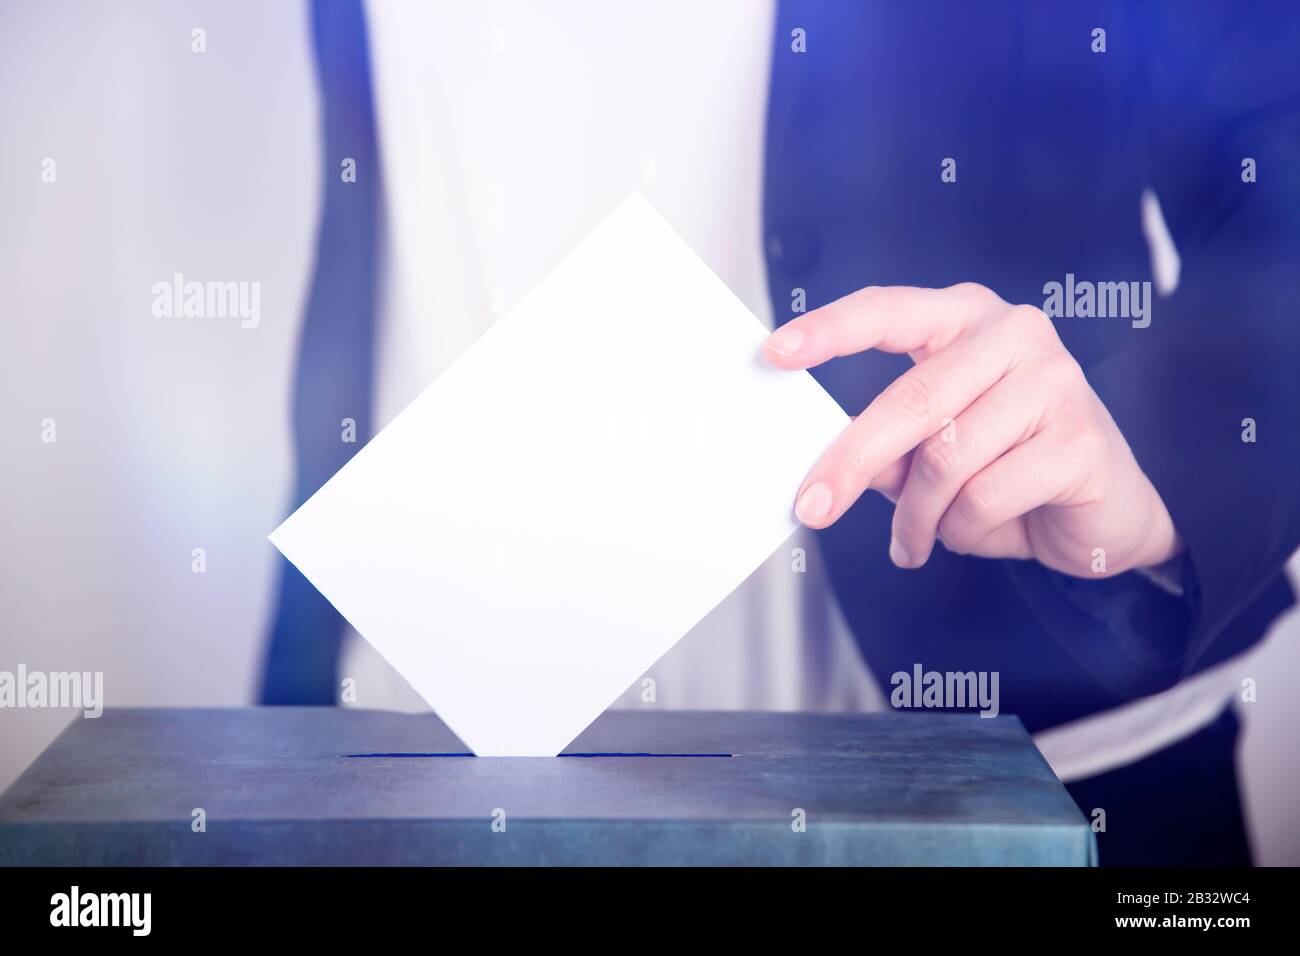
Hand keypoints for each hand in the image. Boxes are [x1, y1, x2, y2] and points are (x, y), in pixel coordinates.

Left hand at [764, 283, 1181, 577]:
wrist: (1108, 511)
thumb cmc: (1011, 468)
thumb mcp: (936, 452)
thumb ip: (888, 445)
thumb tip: (826, 460)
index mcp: (967, 319)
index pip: (888, 309)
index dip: (829, 329)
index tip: (774, 351)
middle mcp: (1014, 334)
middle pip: (909, 399)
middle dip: (851, 462)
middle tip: (813, 507)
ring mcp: (1055, 381)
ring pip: (944, 459)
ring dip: (919, 515)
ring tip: (917, 538)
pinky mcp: (1079, 438)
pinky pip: (984, 497)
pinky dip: (963, 529)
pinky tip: (972, 531)